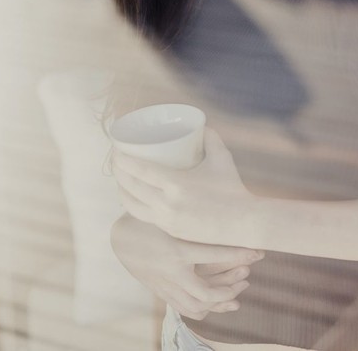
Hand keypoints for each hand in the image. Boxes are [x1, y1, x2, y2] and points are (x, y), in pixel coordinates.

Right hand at [110, 213, 263, 319]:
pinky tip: (220, 302)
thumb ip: (197, 204)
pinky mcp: (163, 292)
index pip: (215, 254)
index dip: (239, 254)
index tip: (258, 251)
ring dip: (220, 301)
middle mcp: (173, 271)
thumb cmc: (153, 215)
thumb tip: (224, 177)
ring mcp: (167, 285)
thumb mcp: (173, 208)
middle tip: (247, 276)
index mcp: (178, 248)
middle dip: (231, 286)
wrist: (122, 238)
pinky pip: (186, 308)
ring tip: (238, 293)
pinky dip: (205, 309)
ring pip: (197, 304)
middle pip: (207, 291)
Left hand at [112, 128, 251, 243]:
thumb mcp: (222, 157)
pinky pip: (144, 217)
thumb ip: (210, 138)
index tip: (116, 150)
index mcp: (176, 185)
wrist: (242, 223)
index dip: (123, 160)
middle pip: (131, 188)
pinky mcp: (170, 231)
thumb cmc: (233, 187)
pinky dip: (134, 205)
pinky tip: (133, 199)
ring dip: (122, 191)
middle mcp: (167, 205)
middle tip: (116, 159)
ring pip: (133, 206)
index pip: (140, 171)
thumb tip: (200, 125)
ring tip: (120, 179)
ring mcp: (167, 221)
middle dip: (118, 173)